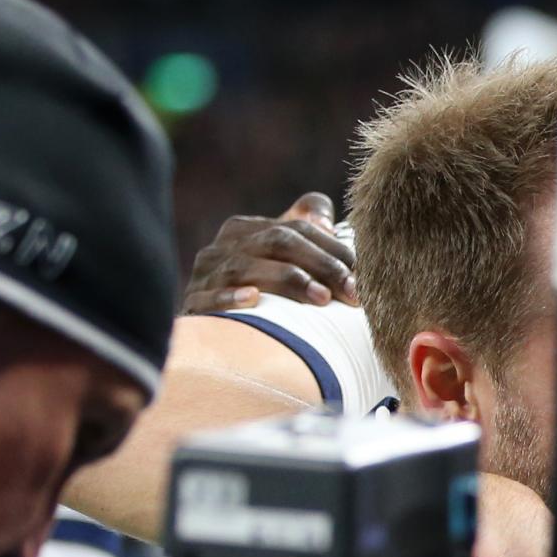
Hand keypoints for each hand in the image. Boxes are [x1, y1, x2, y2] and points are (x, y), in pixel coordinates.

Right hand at [184, 193, 359, 313]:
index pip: (297, 229)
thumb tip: (323, 215)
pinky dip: (230, 297)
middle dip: (321, 266)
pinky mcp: (192, 304)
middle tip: (353, 293)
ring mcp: (204, 275)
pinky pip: (208, 297)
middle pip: (277, 242)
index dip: (333, 251)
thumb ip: (300, 229)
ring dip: (288, 281)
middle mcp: (222, 247)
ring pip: (247, 268)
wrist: (205, 341)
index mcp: (244, 232)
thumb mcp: (276, 261)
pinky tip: (254, 300)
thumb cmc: (255, 298)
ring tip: (321, 299)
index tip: (364, 277)